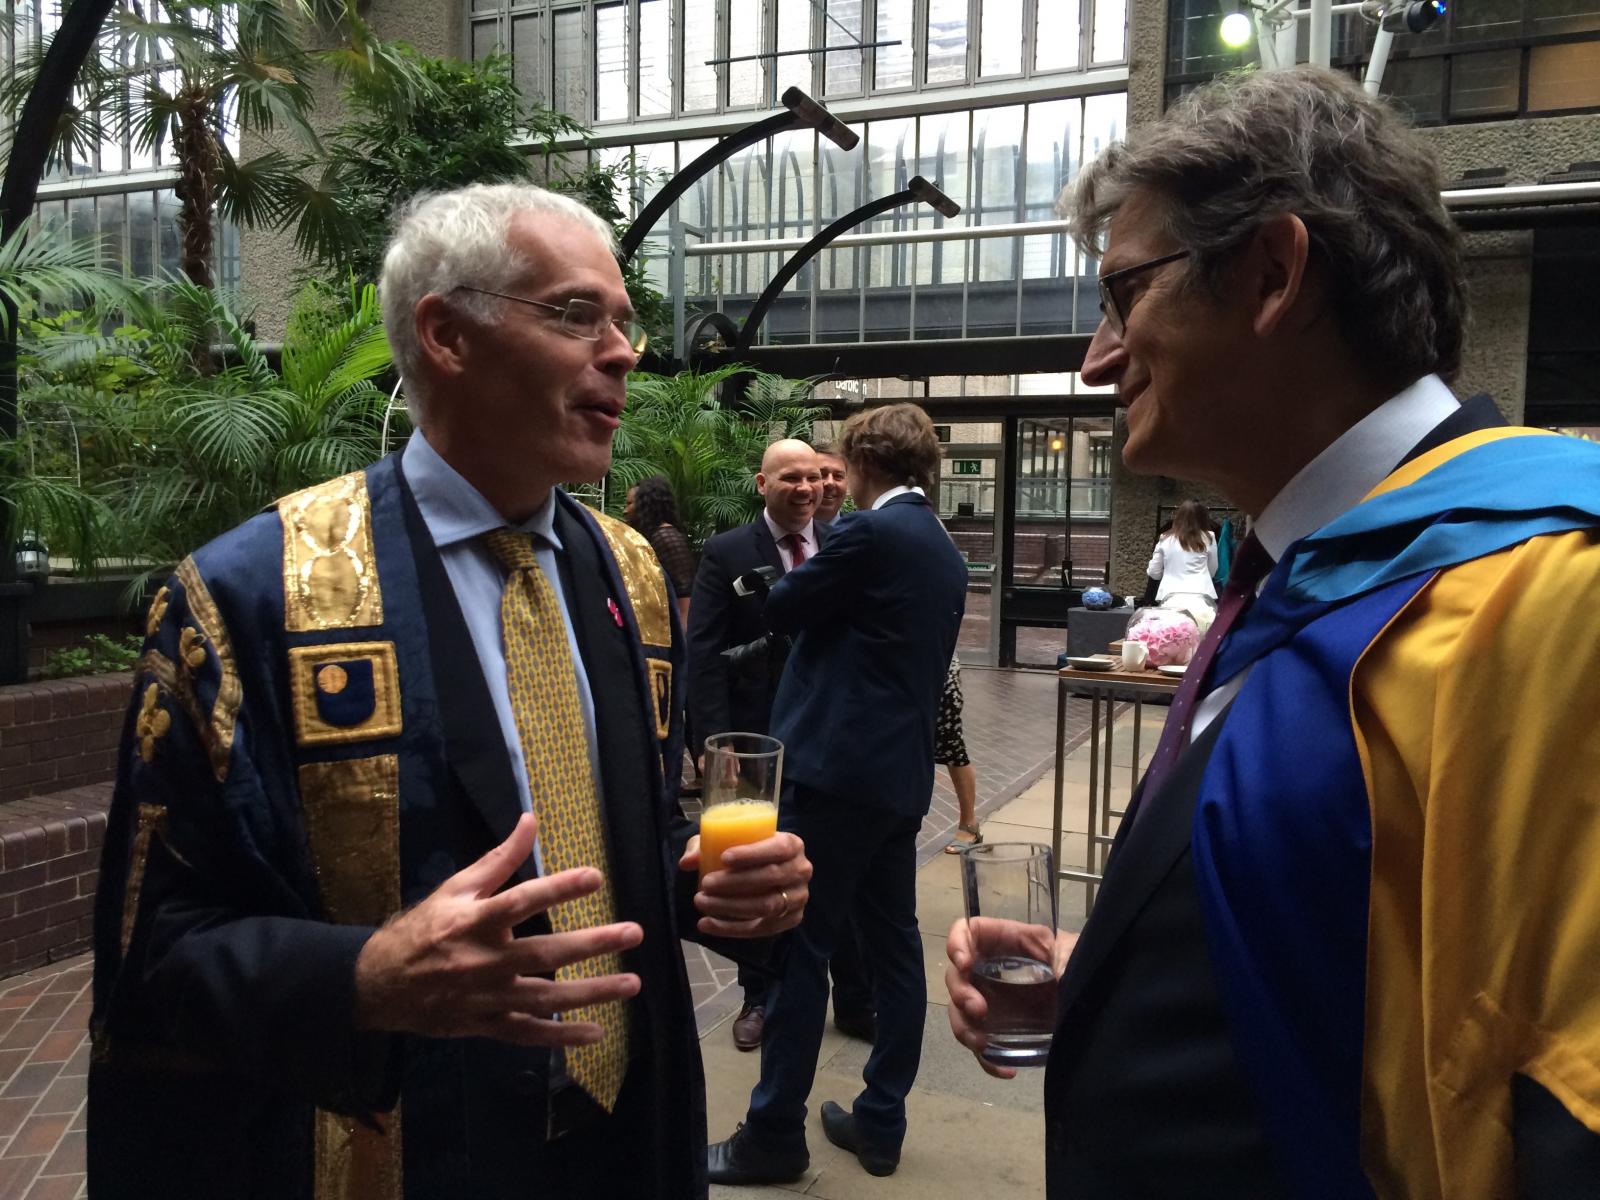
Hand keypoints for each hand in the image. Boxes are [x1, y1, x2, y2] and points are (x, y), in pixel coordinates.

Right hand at [354, 812, 642, 1046]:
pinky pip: (528, 1032)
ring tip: (632, 983)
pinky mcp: (485, 1025)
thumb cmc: (424, 929)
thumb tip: (529, 820)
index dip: (559, 888)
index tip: (596, 877)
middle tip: (634, 933)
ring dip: (591, 993)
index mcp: (474, 921)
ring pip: (545, 997)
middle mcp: (483, 961)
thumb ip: (498, 859)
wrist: (378, 985)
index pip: (521, 900)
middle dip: (592, 944)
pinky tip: (596, 1032)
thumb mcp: (455, 889)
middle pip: (544, 952)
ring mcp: (486, 998)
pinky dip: (560, 1036)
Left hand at [679, 833, 810, 936]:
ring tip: (702, 902)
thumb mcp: (726, 842)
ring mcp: (798, 898)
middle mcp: (801, 871)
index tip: (723, 858)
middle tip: (705, 883)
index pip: (778, 848)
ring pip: (766, 906)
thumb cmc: (746, 853)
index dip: (752, 854)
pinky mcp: (790, 920)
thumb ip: (704, 846)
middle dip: (735, 883)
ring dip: (730, 907)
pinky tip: (706, 924)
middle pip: (770, 878)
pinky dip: (731, 929)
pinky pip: (761, 929)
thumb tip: (687, 862)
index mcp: (792, 845)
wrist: (765, 873)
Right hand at [945, 917, 1076, 1079]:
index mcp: (1005, 942)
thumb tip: (1059, 973)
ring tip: (982, 1043)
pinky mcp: (999, 1028)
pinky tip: (1005, 1071)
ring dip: (964, 1028)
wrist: (1095, 995)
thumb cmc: (1080, 963)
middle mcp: (990, 969)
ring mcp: (992, 1000)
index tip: (964, 964)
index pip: (968, 932)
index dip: (957, 943)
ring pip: (960, 1012)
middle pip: (957, 976)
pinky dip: (987, 1060)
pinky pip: (982, 1045)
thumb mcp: (1074, 954)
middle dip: (960, 993)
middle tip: (978, 1010)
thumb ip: (1066, 958)